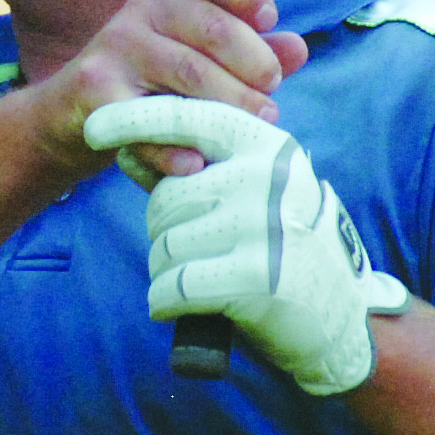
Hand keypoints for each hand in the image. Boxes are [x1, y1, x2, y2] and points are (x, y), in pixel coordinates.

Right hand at [26, 0, 306, 180]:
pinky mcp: (96, 93)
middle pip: (215, 28)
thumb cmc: (151, 87)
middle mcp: (144, 11)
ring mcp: (117, 48)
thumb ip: (249, 53)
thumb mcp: (199, 61)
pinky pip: (147, 119)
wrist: (72, 118)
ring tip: (253, 130)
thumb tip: (296, 48)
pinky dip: (176, 145)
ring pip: (189, 73)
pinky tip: (197, 161)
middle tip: (270, 102)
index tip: (269, 20)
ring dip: (230, 107)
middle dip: (255, 66)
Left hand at [83, 96, 408, 394]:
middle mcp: (266, 175)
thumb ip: (198, 164)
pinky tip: (183, 305)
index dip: (133, 120)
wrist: (341, 315)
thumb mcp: (253, 187)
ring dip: (166, 270)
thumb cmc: (281, 243)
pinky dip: (166, 302)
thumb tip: (128, 148)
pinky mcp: (256, 277)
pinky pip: (173, 285)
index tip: (93, 126)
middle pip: (166, 198)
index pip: (186, 119)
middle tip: (197, 252)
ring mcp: (263, 224)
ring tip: (204, 277)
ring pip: (164, 244)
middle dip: (164, 231)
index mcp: (265, 143)